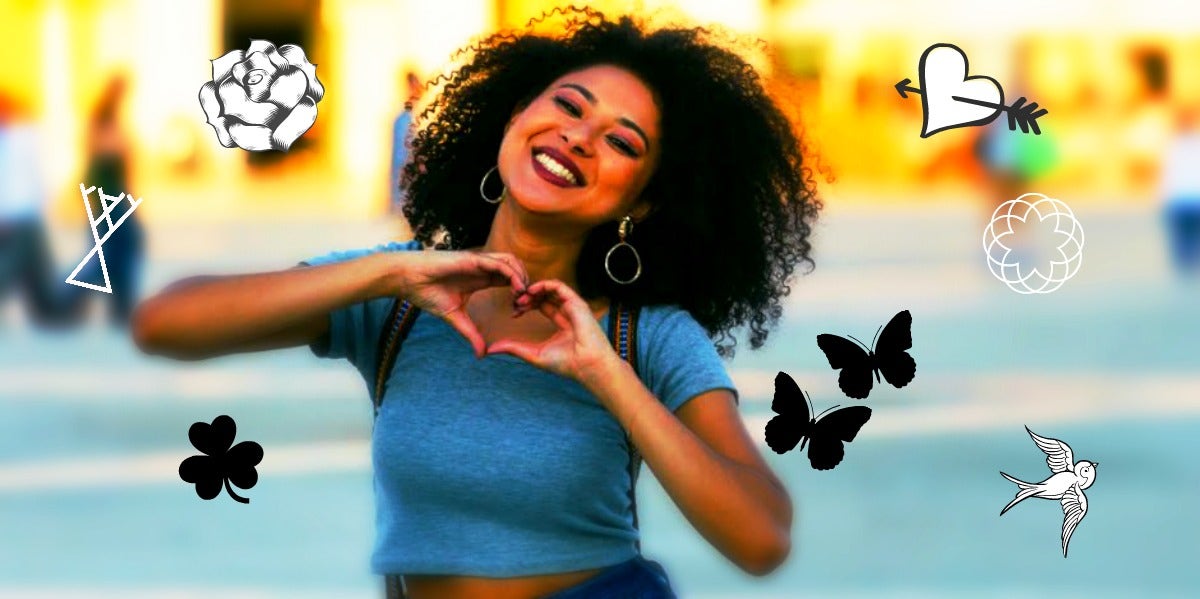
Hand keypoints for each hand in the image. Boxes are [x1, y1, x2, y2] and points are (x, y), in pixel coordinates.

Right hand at [393, 250, 527, 356]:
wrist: (409, 280)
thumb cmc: (427, 294)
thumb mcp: (455, 318)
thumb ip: (470, 333)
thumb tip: (481, 355)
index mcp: (481, 278)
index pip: (509, 280)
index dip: (518, 294)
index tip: (518, 312)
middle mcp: (483, 268)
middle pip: (515, 268)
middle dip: (525, 284)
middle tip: (525, 304)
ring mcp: (479, 262)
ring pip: (511, 261)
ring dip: (522, 277)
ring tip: (522, 296)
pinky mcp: (473, 259)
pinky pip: (499, 263)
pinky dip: (512, 274)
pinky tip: (516, 289)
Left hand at [485, 279, 617, 382]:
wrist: (586, 366)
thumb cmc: (566, 364)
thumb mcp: (534, 354)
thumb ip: (514, 348)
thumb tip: (491, 349)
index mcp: (562, 323)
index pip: (542, 306)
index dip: (526, 306)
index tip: (513, 313)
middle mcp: (568, 312)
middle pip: (545, 296)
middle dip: (527, 297)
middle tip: (514, 302)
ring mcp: (573, 307)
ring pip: (551, 288)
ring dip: (534, 289)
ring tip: (521, 296)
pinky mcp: (577, 303)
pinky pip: (559, 286)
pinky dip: (544, 285)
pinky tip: (532, 291)